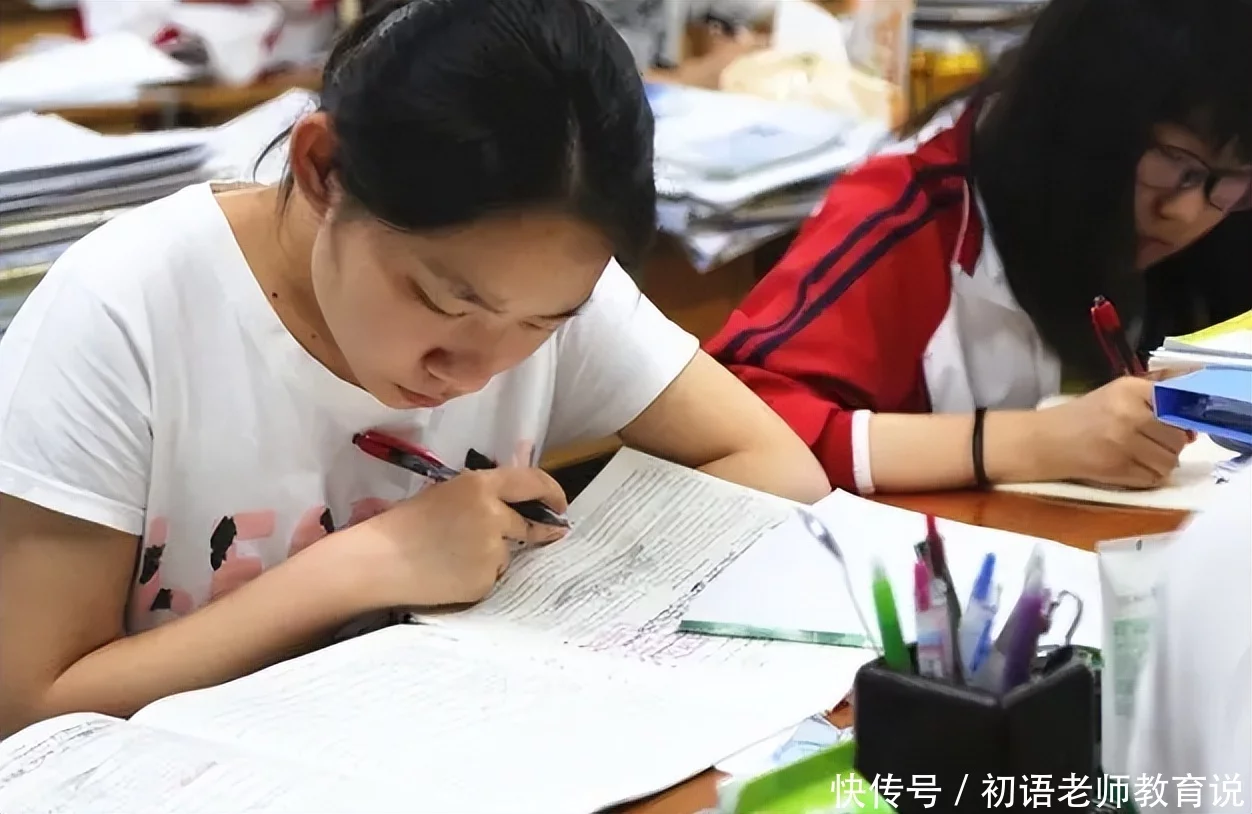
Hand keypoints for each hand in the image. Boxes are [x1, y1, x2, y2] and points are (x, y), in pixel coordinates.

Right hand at [355, 468, 568, 607]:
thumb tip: (517, 503)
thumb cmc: (404, 525)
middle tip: (535, 535)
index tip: (560, 505)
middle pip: (529, 524)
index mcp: (480, 485)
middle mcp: (493, 515)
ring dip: (494, 555)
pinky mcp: (485, 580)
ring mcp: (492, 550)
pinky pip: (492, 577)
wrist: (378, 561)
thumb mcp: (446, 494)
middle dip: (534, 531)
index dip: (553, 493)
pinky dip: (478, 576)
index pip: (534, 482)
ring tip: (455, 557)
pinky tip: (450, 574)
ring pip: (508, 554)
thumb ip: (483, 495)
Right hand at [1033, 377, 1191, 488]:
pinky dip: (1147, 476)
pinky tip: (1130, 467)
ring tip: (1140, 456)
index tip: (1176, 423)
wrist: (1044, 441)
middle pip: (1177, 436)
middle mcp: (1129, 413)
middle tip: (1149, 442)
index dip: (1181, 417)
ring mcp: (1123, 442)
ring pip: (1169, 460)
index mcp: (1129, 389)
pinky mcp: (1117, 468)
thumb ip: (1154, 398)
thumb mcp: (1117, 394)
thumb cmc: (1082, 416)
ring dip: (1160, 462)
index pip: (1177, 403)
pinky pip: (1154, 477)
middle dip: (1169, 443)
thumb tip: (1192, 424)